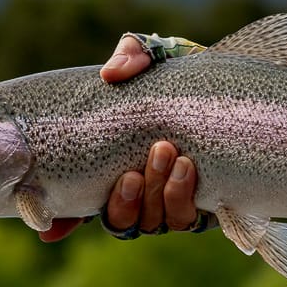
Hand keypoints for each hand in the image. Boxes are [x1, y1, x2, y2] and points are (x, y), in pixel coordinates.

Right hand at [39, 37, 199, 241]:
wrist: (235, 89)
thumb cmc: (183, 77)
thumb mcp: (155, 59)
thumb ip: (131, 57)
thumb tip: (110, 74)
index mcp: (114, 169)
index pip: (81, 207)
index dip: (65, 223)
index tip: (51, 229)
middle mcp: (141, 195)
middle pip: (119, 220)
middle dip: (125, 199)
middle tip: (133, 169)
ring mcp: (171, 204)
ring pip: (151, 222)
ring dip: (155, 193)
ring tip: (165, 152)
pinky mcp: (205, 207)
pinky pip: (186, 219)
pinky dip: (181, 196)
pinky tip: (187, 167)